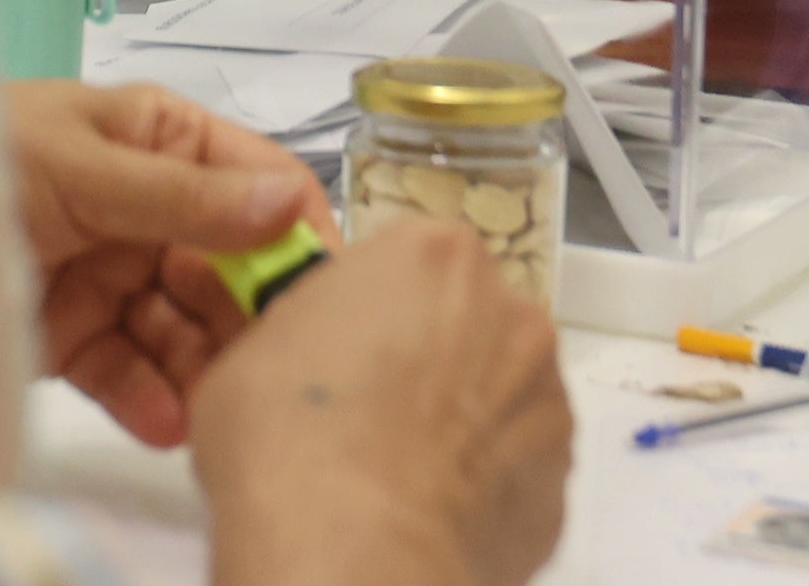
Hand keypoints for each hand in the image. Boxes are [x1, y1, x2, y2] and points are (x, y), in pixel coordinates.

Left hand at [8, 81, 332, 450]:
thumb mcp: (82, 165)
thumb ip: (182, 196)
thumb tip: (289, 205)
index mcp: (160, 139)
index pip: (259, 181)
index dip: (297, 232)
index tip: (326, 291)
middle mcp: (148, 206)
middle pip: (232, 266)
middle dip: (251, 315)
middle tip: (269, 366)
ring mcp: (112, 273)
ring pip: (187, 327)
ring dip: (206, 366)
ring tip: (217, 407)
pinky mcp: (74, 337)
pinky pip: (132, 371)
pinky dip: (152, 398)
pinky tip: (167, 423)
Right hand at [190, 221, 572, 585]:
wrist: (348, 553)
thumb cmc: (289, 442)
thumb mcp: (250, 352)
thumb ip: (303, 327)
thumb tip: (309, 351)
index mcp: (436, 255)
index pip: (410, 258)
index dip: (373, 305)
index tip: (344, 345)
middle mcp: (509, 313)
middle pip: (468, 320)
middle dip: (429, 356)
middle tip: (370, 409)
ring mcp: (546, 401)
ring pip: (502, 395)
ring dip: (463, 420)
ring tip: (399, 470)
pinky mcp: (558, 483)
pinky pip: (517, 470)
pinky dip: (483, 486)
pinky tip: (430, 511)